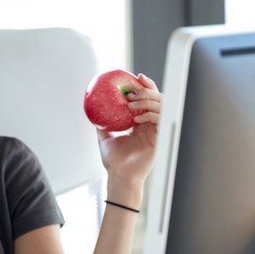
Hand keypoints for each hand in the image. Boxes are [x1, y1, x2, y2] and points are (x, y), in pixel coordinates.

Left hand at [97, 73, 161, 191]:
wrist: (119, 176)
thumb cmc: (114, 161)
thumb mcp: (104, 138)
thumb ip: (102, 124)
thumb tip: (92, 110)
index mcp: (141, 124)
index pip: (148, 99)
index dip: (145, 86)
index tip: (136, 77)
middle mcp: (151, 125)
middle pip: (158, 99)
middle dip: (147, 89)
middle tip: (134, 88)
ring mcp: (157, 131)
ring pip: (162, 106)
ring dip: (147, 101)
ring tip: (131, 103)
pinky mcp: (160, 139)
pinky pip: (161, 120)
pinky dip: (150, 115)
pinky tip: (137, 118)